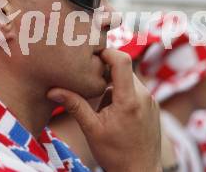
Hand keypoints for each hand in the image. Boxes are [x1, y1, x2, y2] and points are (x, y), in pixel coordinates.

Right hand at [47, 49, 160, 171]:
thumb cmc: (115, 154)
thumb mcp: (91, 129)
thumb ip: (74, 105)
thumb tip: (52, 90)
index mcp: (129, 99)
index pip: (122, 60)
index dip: (106, 52)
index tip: (91, 56)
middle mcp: (144, 96)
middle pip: (124, 69)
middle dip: (106, 73)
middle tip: (89, 85)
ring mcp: (151, 101)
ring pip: (129, 79)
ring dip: (114, 85)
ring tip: (102, 107)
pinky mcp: (153, 107)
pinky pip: (136, 90)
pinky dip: (123, 94)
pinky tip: (114, 113)